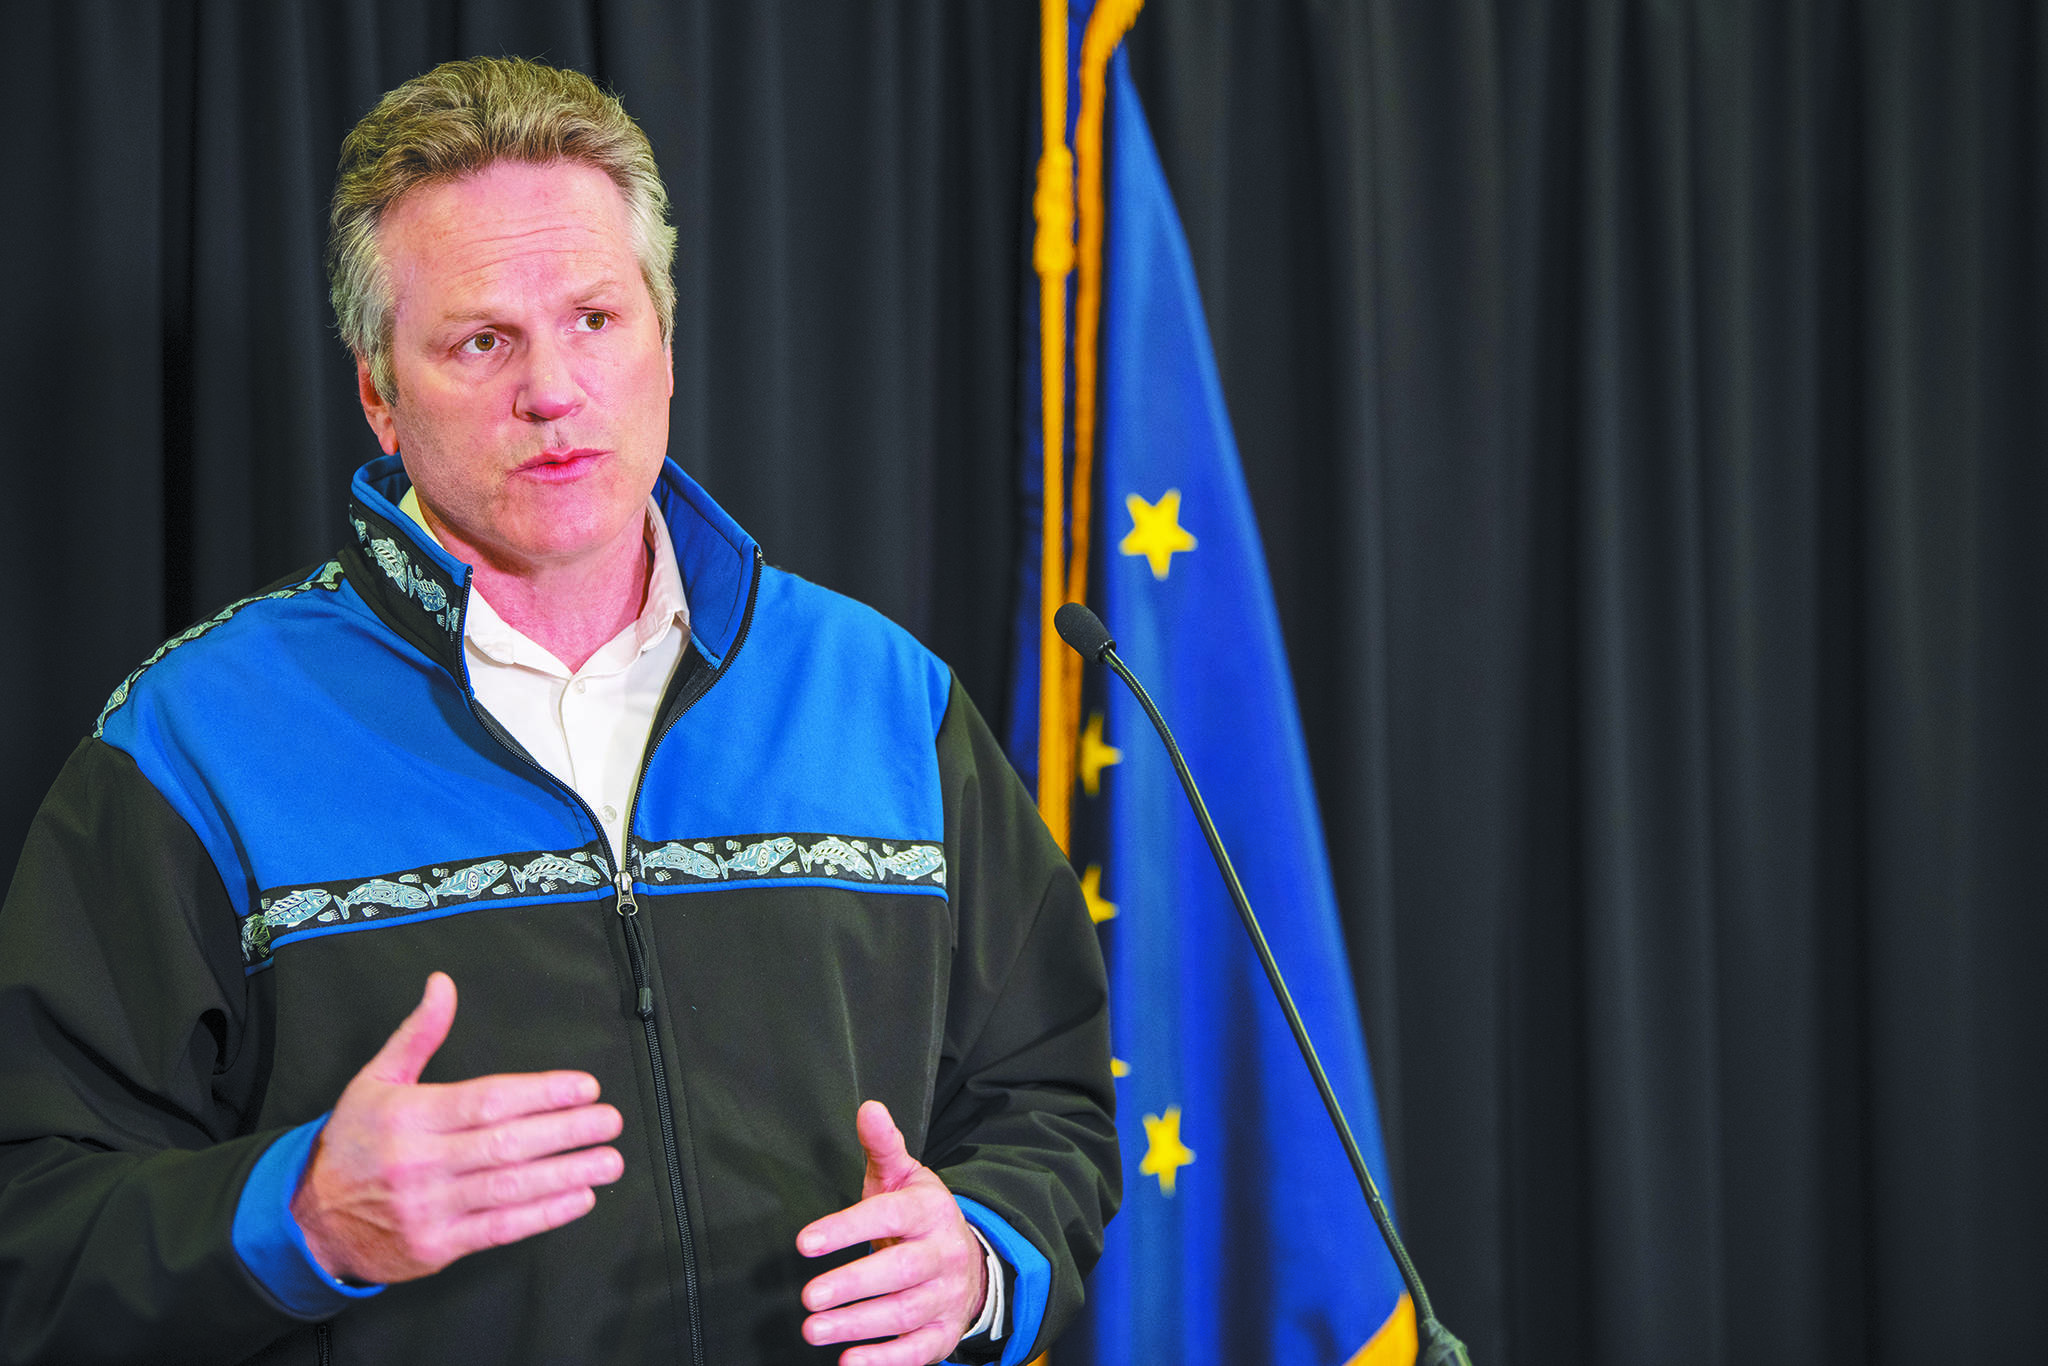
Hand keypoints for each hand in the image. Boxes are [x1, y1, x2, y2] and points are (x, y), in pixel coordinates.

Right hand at [289, 972, 624, 1284]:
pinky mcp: (436, 1246)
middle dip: (566, 1131)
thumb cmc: (353, 1144)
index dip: (540, 1094)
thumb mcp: (375, 1081)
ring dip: (566, 1174)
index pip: (487, 1101)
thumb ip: (418, 1034)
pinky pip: (499, 1229)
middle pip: (506, 1143)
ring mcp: (428, 1207)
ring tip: (607, 1161)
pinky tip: (578, 1198)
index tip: (584, 1087)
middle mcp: (420, 1162)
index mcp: (409, 1116)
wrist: (309, 1221)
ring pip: (509, 1188)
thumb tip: (443, 985)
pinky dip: (544, 1215)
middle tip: (609, 1121)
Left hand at [796, 1100, 989, 1365]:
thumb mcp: (905, 1175)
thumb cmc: (921, 1216)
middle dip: (854, 1284)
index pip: (890, 1216)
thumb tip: (869, 1108)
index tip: (805, 1242)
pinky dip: (884, 1361)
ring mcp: (947, 1296)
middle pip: (900, 1271)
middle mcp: (944, 1254)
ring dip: (858, 1325)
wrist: (972, 1261)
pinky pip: (917, 1351)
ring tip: (814, 1329)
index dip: (848, 1228)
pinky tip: (850, 1362)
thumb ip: (883, 1145)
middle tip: (809, 1296)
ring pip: (904, 1314)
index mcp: (931, 1211)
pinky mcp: (943, 1333)